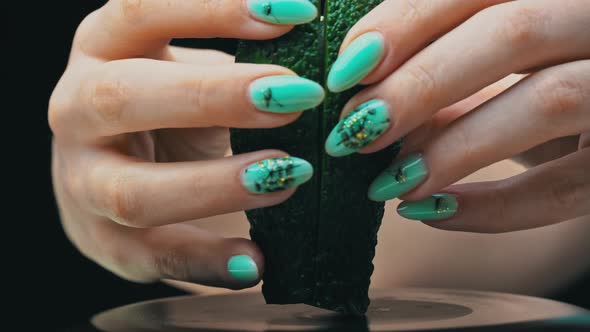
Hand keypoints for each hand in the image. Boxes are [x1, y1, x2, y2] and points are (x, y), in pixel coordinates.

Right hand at [49, 0, 321, 288]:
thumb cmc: (167, 110)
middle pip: (126, 96)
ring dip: (216, 185)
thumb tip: (319, 50)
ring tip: (287, 177)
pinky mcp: (104, 240)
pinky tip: (256, 262)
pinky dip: (208, 262)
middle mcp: (78, 109)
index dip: (216, 8)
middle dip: (218, 96)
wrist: (111, 173)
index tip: (297, 13)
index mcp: (105, 48)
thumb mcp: (190, 68)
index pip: (143, 9)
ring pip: (134, 191)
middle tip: (300, 97)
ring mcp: (82, 181)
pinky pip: (153, 257)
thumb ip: (238, 63)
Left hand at [323, 0, 588, 232]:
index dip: (402, 24)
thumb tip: (369, 112)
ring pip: (549, 100)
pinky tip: (434, 214)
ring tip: (386, 184)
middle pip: (510, 32)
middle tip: (353, 132)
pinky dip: (497, 208)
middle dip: (418, 84)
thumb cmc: (548, 81)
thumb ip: (446, 77)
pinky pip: (569, 187)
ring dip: (451, 147)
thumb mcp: (500, 69)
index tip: (344, 73)